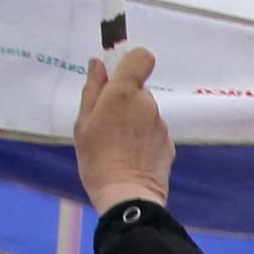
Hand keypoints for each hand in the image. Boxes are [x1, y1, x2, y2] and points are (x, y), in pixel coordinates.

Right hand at [73, 47, 172, 213]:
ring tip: (119, 144)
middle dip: (125, 99)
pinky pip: (154, 132)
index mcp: (125, 92)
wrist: (126, 196)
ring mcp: (161, 125)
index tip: (118, 74)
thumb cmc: (97, 158)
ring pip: (146, 112)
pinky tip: (132, 156)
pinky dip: (144, 138)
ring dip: (134, 121)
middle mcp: (148, 104)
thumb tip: (98, 64)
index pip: (142, 57)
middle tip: (108, 123)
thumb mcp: (84, 122)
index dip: (131, 61)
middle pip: (138, 89)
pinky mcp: (169, 144)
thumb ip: (93, 89)